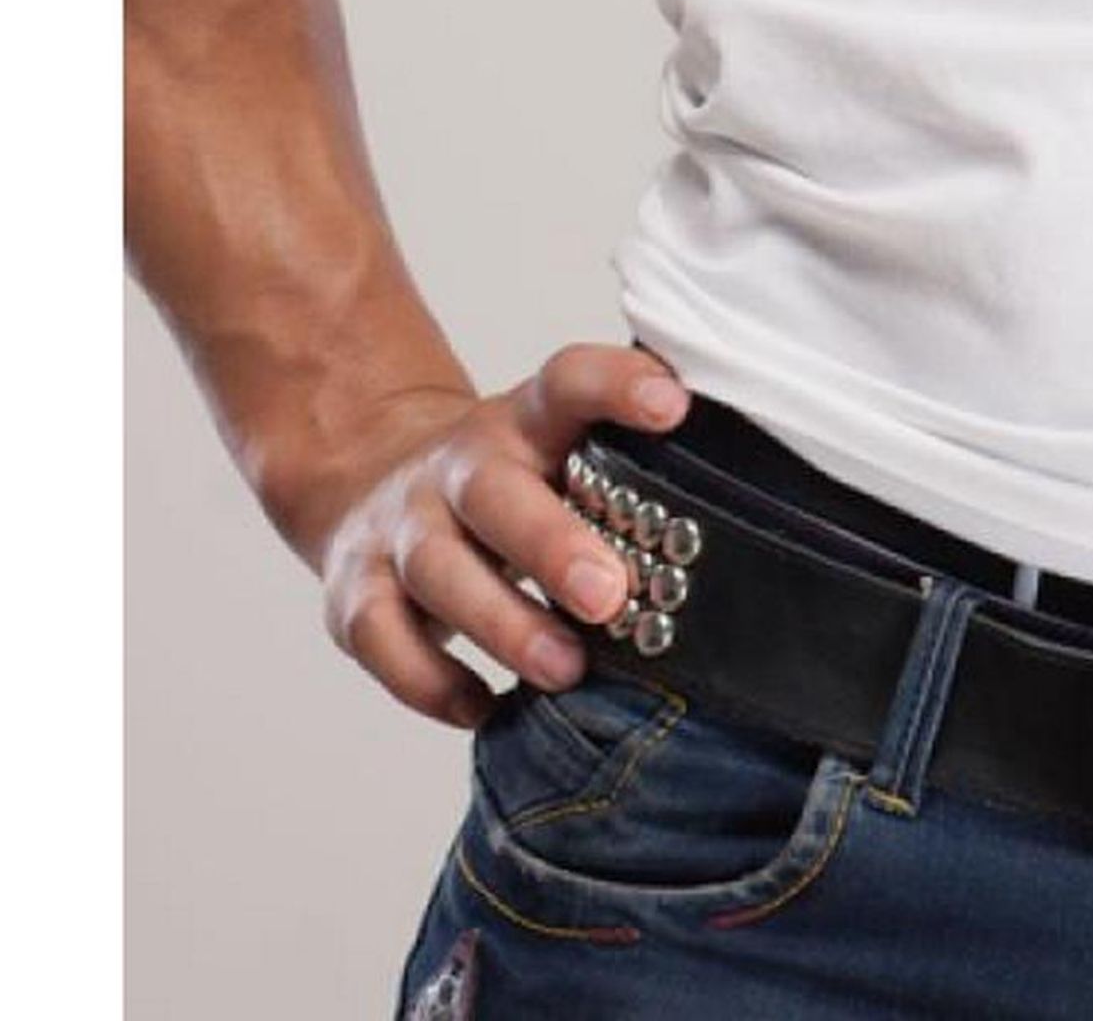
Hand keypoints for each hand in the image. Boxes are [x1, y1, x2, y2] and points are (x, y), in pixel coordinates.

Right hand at [304, 342, 692, 727]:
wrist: (373, 481)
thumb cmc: (513, 480)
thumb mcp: (560, 451)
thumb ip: (625, 472)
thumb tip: (737, 512)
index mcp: (524, 420)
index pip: (568, 382)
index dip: (618, 386)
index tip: (675, 407)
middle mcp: (458, 467)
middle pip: (497, 494)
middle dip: (553, 546)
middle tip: (613, 596)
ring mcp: (400, 528)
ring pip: (442, 572)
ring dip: (504, 625)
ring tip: (565, 670)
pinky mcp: (356, 594)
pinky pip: (385, 642)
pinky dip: (432, 684)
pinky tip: (486, 710)